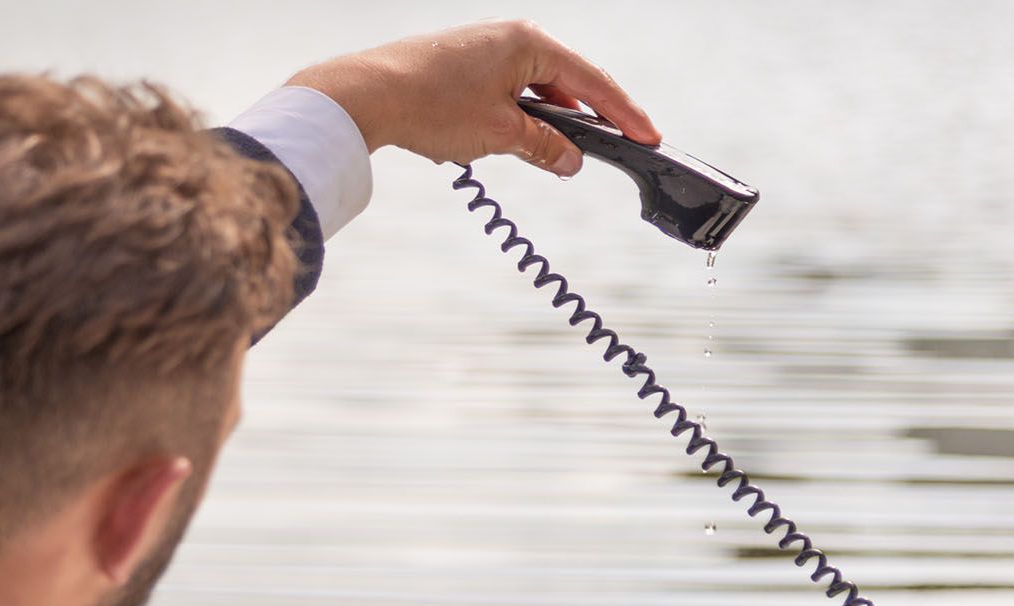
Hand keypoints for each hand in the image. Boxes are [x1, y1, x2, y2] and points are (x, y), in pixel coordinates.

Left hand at [285, 19, 659, 176]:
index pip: (592, 81)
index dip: (623, 114)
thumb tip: (572, 161)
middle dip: (592, 116)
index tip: (648, 136)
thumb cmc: (430, 105)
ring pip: (536, 88)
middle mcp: (510, 38)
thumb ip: (545, 148)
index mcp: (529, 43)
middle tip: (619, 145)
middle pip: (568, 80)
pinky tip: (519, 140)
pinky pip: (510, 90)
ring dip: (551, 120)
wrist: (365, 95)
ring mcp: (485, 48)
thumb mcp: (500, 134)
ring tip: (563, 153)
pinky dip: (522, 115)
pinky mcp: (463, 64)